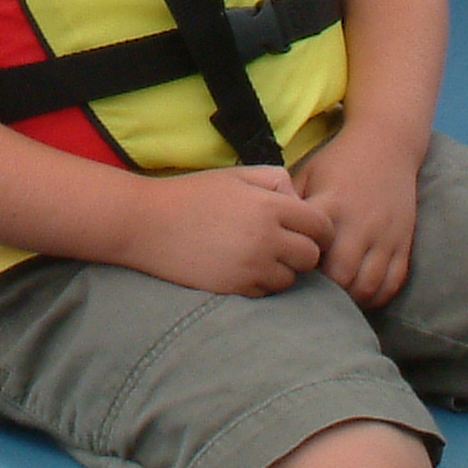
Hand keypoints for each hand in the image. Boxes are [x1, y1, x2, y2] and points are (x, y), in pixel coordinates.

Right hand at [116, 165, 332, 296]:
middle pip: (311, 256)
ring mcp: (252, 266)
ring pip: (290, 278)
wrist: (147, 222)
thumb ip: (274, 180)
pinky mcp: (236, 287)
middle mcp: (267, 237)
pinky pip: (266, 292)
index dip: (320, 230)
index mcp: (269, 205)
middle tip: (283, 245)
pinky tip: (240, 267)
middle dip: (302, 251)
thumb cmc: (192, 194)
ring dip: (281, 270)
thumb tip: (298, 200)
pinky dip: (259, 283)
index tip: (309, 232)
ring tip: (257, 256)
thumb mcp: (235, 175)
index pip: (320, 225)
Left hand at [293, 127, 422, 308]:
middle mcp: (359, 224)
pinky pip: (394, 281)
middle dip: (325, 291)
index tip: (292, 270)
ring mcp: (385, 235)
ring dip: (351, 299)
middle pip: (341, 276)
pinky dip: (378, 296)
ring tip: (337, 299)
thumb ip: (290, 202)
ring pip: (368, 285)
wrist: (386, 142)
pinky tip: (363, 295)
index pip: (311, 250)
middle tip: (313, 294)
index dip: (300, 268)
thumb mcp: (308, 172)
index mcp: (330, 205)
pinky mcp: (403, 241)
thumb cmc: (339, 160)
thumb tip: (267, 231)